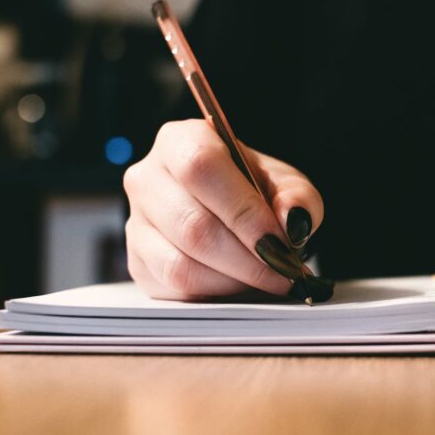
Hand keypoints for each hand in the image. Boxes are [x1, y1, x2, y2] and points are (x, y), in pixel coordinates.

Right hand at [124, 119, 327, 300]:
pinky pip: (174, 288)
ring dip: (234, 280)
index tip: (280, 243)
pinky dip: (215, 293)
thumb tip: (291, 220)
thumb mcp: (287, 185)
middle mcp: (147, 178)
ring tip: (268, 280)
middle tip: (285, 272)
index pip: (201, 169)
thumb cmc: (257, 192)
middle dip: (248, 259)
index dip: (243, 211)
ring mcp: (136, 222)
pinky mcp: (137, 262)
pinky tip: (241, 285)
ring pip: (180, 264)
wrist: (233, 211)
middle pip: (192, 225)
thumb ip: (298, 198)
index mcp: (181, 141)